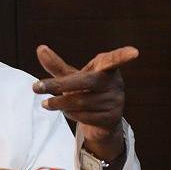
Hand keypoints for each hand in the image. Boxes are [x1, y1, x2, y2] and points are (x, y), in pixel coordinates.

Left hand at [32, 45, 138, 160]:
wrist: (100, 121)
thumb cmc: (85, 91)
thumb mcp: (72, 77)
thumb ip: (56, 65)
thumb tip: (40, 48)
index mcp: (106, 68)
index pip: (114, 60)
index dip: (123, 56)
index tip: (135, 52)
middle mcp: (114, 83)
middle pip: (85, 82)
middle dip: (59, 85)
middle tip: (35, 87)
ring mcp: (115, 101)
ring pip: (81, 102)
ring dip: (60, 104)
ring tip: (47, 103)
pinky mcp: (112, 118)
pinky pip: (85, 116)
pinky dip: (70, 114)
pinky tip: (66, 112)